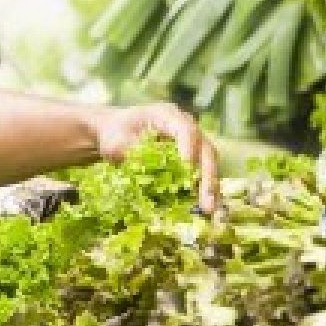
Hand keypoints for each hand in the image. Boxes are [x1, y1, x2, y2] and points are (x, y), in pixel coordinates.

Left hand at [92, 102, 218, 211]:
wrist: (115, 132)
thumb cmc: (114, 134)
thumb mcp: (116, 141)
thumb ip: (133, 151)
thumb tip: (151, 166)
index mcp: (167, 115)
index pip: (185, 130)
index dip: (188, 148)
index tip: (187, 166)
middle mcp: (185, 127)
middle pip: (204, 149)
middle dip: (207, 175)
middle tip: (207, 199)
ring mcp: (190, 143)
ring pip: (208, 164)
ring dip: (210, 187)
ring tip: (211, 210)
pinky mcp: (189, 159)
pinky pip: (201, 174)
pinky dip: (204, 191)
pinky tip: (207, 209)